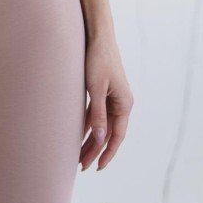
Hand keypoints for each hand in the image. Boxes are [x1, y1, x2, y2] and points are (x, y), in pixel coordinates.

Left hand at [80, 32, 133, 171]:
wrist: (97, 35)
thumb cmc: (98, 59)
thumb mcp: (96, 88)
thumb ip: (97, 114)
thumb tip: (99, 139)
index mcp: (124, 104)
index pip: (117, 136)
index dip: (107, 153)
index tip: (98, 167)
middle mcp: (120, 102)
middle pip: (108, 132)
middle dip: (96, 150)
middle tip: (82, 166)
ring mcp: (111, 97)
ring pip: (101, 124)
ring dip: (90, 138)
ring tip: (78, 155)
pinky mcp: (102, 90)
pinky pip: (95, 113)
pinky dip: (87, 124)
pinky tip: (78, 134)